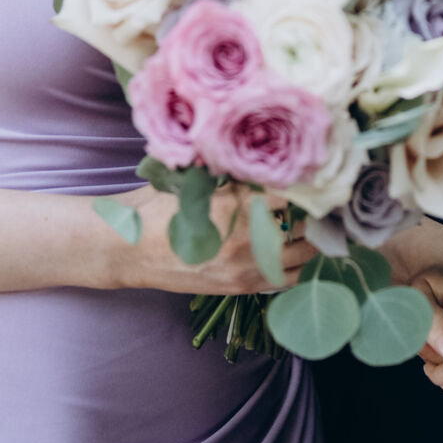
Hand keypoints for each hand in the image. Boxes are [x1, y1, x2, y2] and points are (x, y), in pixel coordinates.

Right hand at [101, 185, 315, 298]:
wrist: (129, 249)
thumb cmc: (158, 207)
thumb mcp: (194, 178)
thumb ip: (232, 173)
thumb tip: (268, 156)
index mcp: (237, 205)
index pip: (292, 193)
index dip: (304, 183)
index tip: (310, 175)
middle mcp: (247, 239)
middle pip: (304, 225)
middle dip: (310, 211)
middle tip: (313, 199)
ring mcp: (245, 267)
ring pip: (301, 255)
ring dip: (307, 238)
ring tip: (307, 224)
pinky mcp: (239, 287)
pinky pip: (286, 280)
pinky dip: (296, 265)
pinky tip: (293, 250)